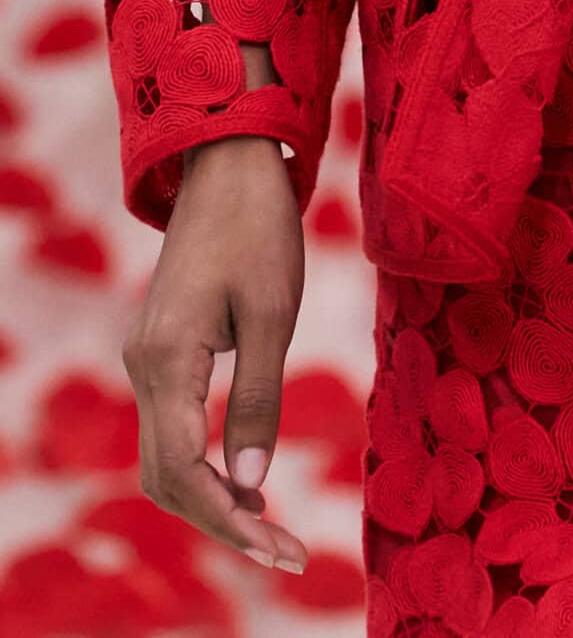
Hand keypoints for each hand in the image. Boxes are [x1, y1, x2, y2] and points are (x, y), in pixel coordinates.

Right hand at [122, 135, 308, 574]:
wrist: (230, 161)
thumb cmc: (260, 228)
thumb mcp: (274, 312)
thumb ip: (259, 397)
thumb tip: (248, 479)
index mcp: (166, 360)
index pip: (184, 471)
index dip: (230, 521)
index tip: (282, 549)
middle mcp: (145, 366)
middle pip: (168, 478)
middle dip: (223, 522)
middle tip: (287, 553)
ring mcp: (149, 358)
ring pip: (167, 458)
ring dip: (213, 499)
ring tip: (272, 528)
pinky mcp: (164, 349)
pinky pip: (174, 427)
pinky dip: (206, 463)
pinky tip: (247, 480)